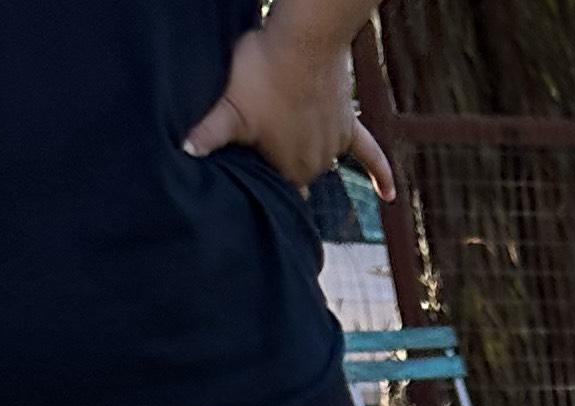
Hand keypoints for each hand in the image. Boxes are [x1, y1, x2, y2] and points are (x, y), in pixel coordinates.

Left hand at [184, 19, 394, 197]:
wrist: (304, 41)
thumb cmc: (263, 72)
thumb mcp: (230, 105)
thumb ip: (208, 133)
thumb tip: (184, 152)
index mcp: (288, 170)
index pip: (275, 189)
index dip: (262, 178)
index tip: (251, 168)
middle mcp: (315, 167)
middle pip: (297, 174)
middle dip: (282, 160)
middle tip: (264, 131)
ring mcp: (334, 146)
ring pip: (321, 161)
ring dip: (307, 150)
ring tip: (287, 121)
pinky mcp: (348, 124)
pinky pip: (370, 155)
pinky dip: (380, 175)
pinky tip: (389, 196)